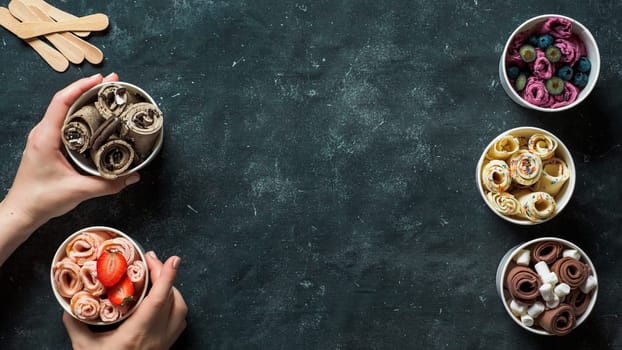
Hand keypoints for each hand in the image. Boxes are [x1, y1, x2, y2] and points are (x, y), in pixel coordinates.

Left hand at [2, 73, 139, 227]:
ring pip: (65, 110)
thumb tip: (132, 176)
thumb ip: (108, 184)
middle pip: (66, 100)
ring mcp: (44, 138)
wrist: (22, 211)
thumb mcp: (79, 191)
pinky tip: (96, 117)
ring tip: (106, 95)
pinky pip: (65, 122)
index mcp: (46, 137)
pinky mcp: (48, 145)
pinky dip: (81, 114)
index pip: (62, 101)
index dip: (82, 86)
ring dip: (85, 100)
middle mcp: (43, 133)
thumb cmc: (42, 199)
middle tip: (112, 83)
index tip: (101, 79)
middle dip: (89, 88)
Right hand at [63, 252, 187, 349]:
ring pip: (180, 310)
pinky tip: (163, 302)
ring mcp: (165, 343)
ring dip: (172, 291)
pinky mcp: (167, 348)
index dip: (167, 277)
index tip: (172, 259)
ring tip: (157, 279)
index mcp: (137, 333)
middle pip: (172, 300)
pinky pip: (179, 322)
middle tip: (151, 262)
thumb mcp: (84, 347)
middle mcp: (157, 337)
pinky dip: (175, 306)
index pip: (159, 300)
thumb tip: (68, 306)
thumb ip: (76, 324)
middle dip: (165, 276)